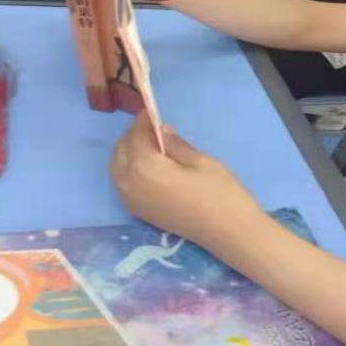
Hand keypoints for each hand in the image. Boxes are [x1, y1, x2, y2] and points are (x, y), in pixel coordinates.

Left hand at [110, 112, 266, 249]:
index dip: (143, 121)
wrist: (229, 234)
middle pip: (121, 150)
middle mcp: (129, 184)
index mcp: (144, 167)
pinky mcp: (138, 212)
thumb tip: (161, 131)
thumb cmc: (220, 193)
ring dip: (128, 152)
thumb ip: (174, 144)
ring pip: (117, 167)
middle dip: (133, 135)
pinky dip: (127, 169)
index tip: (151, 110)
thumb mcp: (200, 160)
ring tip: (150, 144)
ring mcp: (131, 201)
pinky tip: (147, 165)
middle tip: (153, 126)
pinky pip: (122, 183)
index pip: (135, 136)